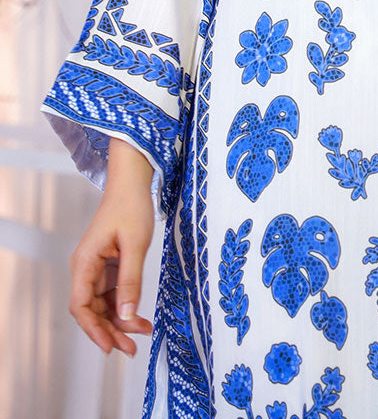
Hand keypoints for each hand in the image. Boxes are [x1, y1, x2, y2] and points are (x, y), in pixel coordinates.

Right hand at [69, 139, 154, 355]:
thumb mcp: (135, 244)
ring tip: (142, 336)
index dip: (93, 329)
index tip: (109, 347)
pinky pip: (114, 294)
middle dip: (110, 331)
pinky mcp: (109, 267)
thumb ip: (130, 280)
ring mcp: (97, 269)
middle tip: (131, 349)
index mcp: (84, 263)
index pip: (81, 306)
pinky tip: (141, 320)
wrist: (133, 182)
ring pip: (104, 305)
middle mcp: (86, 269)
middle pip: (92, 310)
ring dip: (120, 322)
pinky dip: (126, 307)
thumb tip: (126, 315)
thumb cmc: (131, 207)